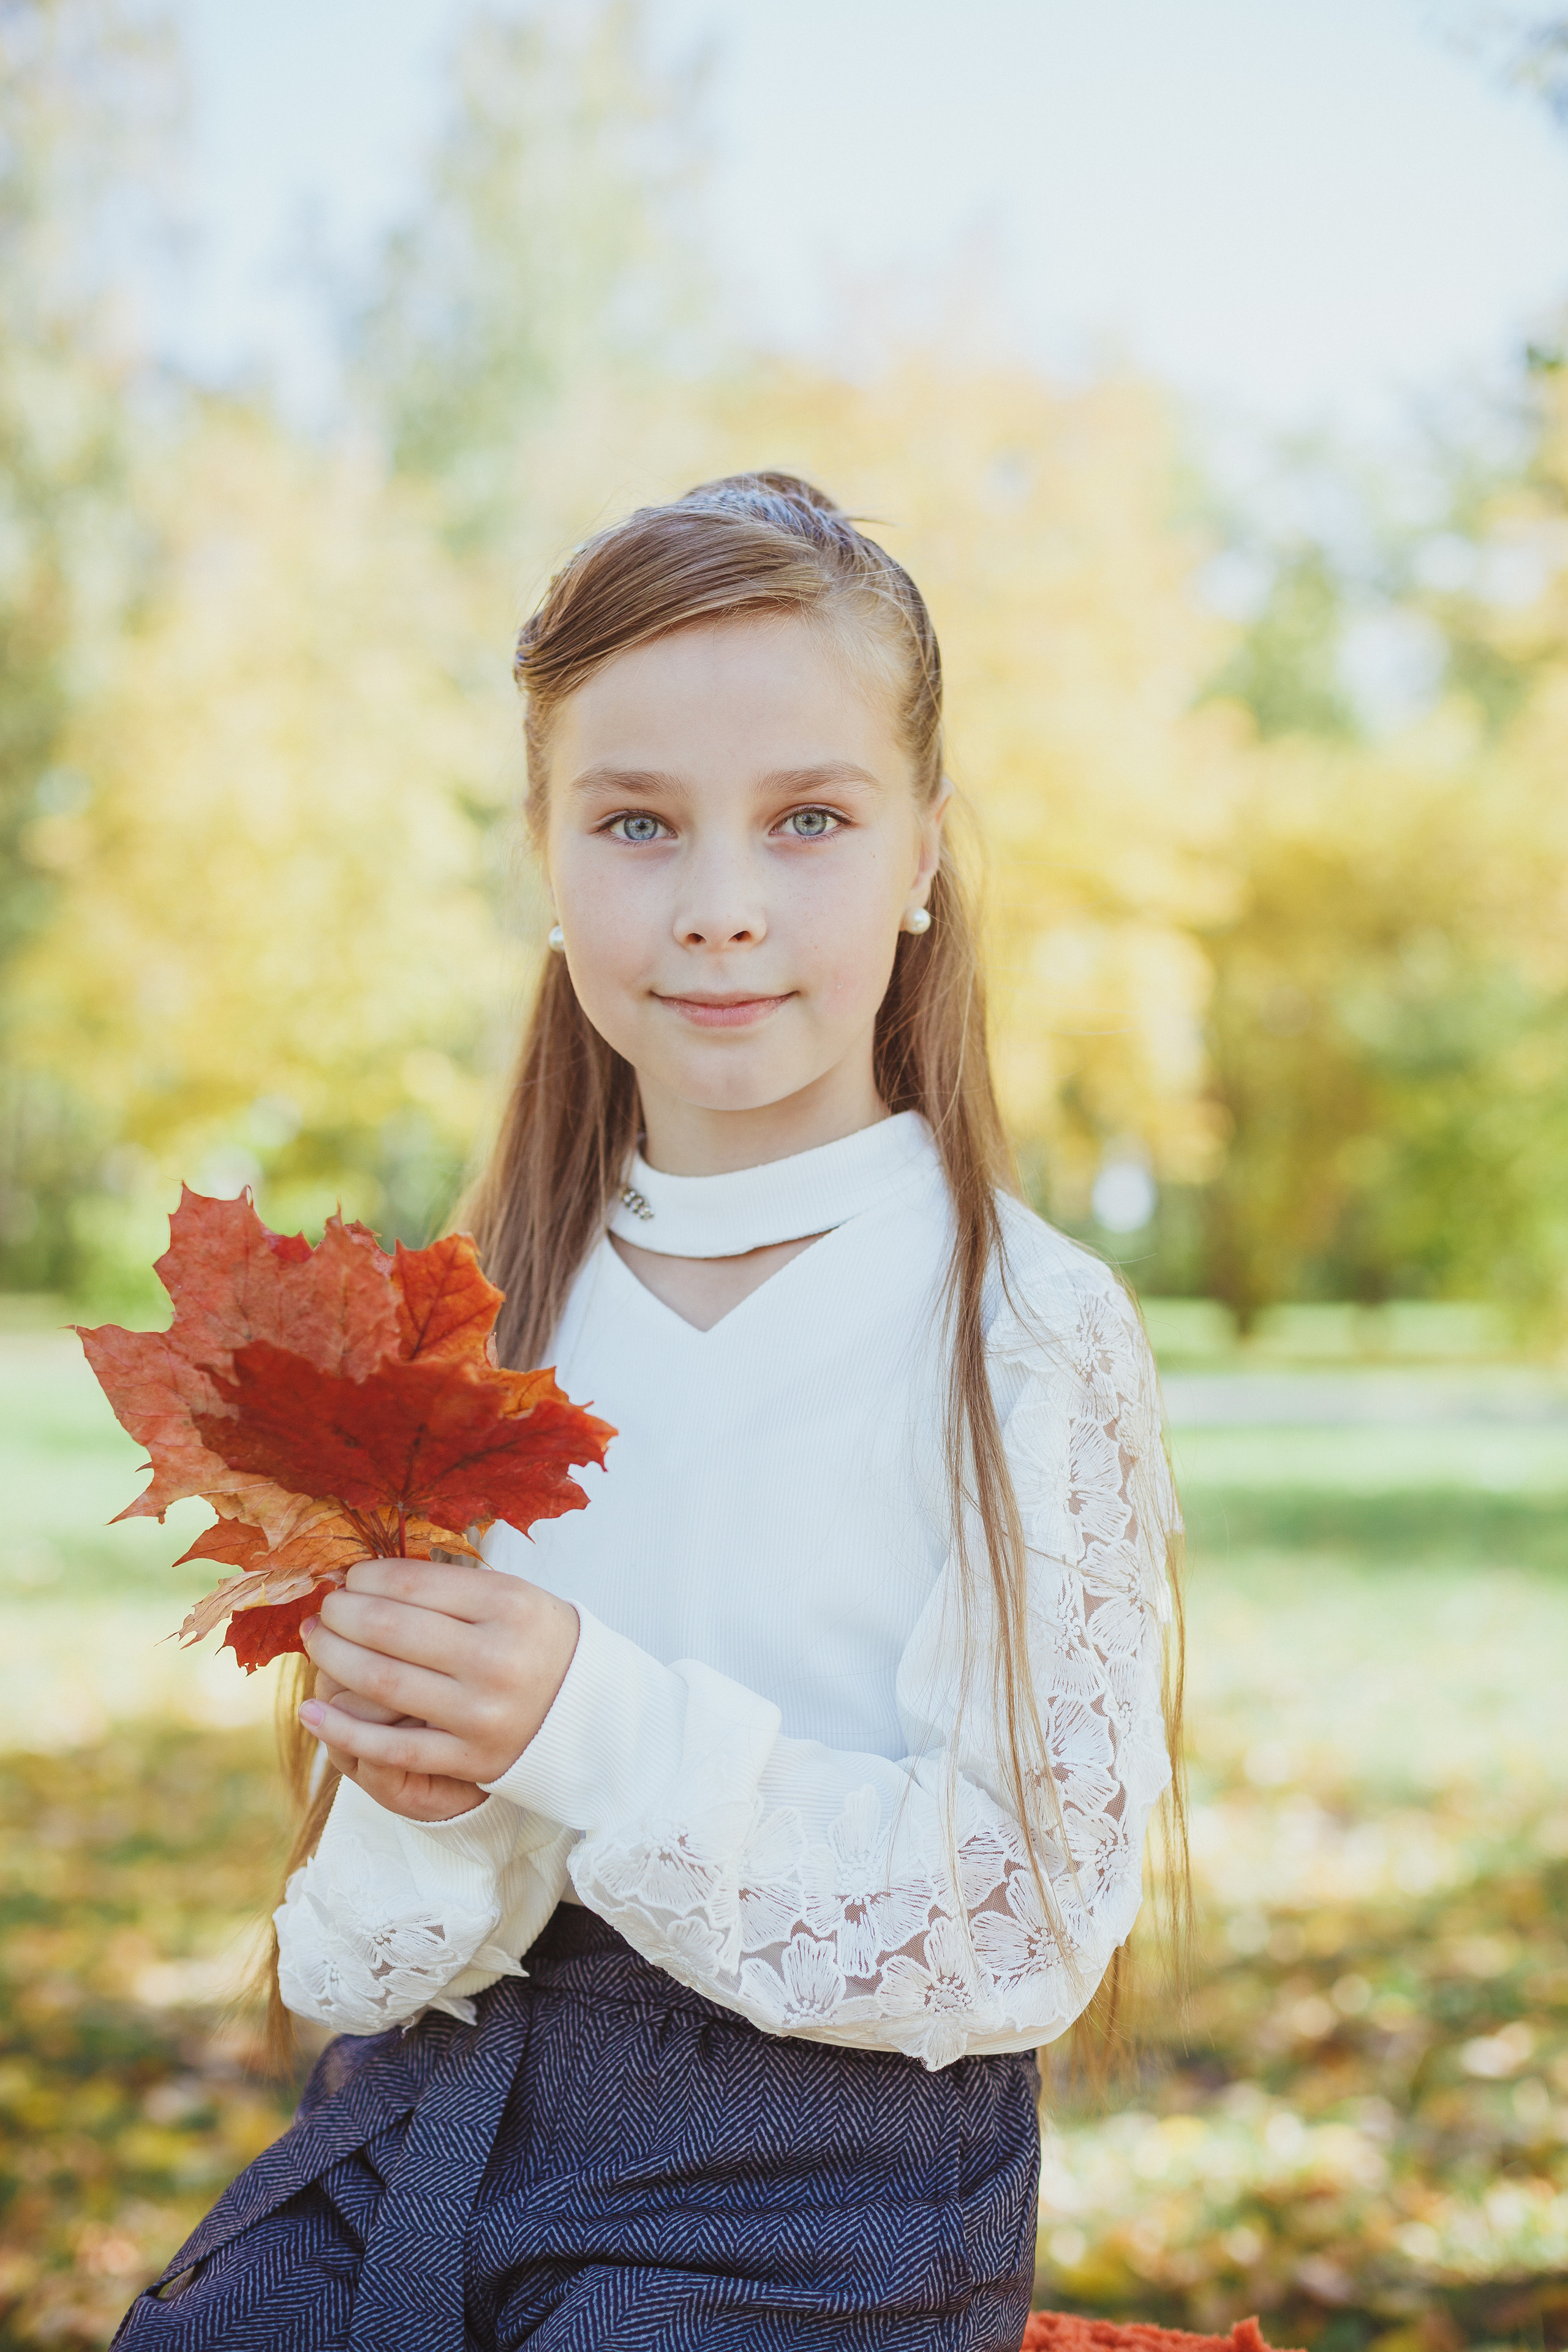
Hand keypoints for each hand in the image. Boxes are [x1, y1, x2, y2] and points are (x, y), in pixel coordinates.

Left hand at [299, 1560, 579, 1824]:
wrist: (592, 1714)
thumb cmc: (538, 1643)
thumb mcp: (512, 1597)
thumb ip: (447, 1586)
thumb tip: (362, 1578)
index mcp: (509, 1606)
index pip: (414, 1583)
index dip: (367, 1578)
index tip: (349, 1579)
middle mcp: (496, 1658)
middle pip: (389, 1630)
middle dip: (341, 1615)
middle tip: (324, 1609)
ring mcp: (481, 1713)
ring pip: (382, 1683)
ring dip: (333, 1659)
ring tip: (315, 1642)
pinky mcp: (471, 1759)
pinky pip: (392, 1747)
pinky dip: (342, 1730)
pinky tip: (312, 1712)